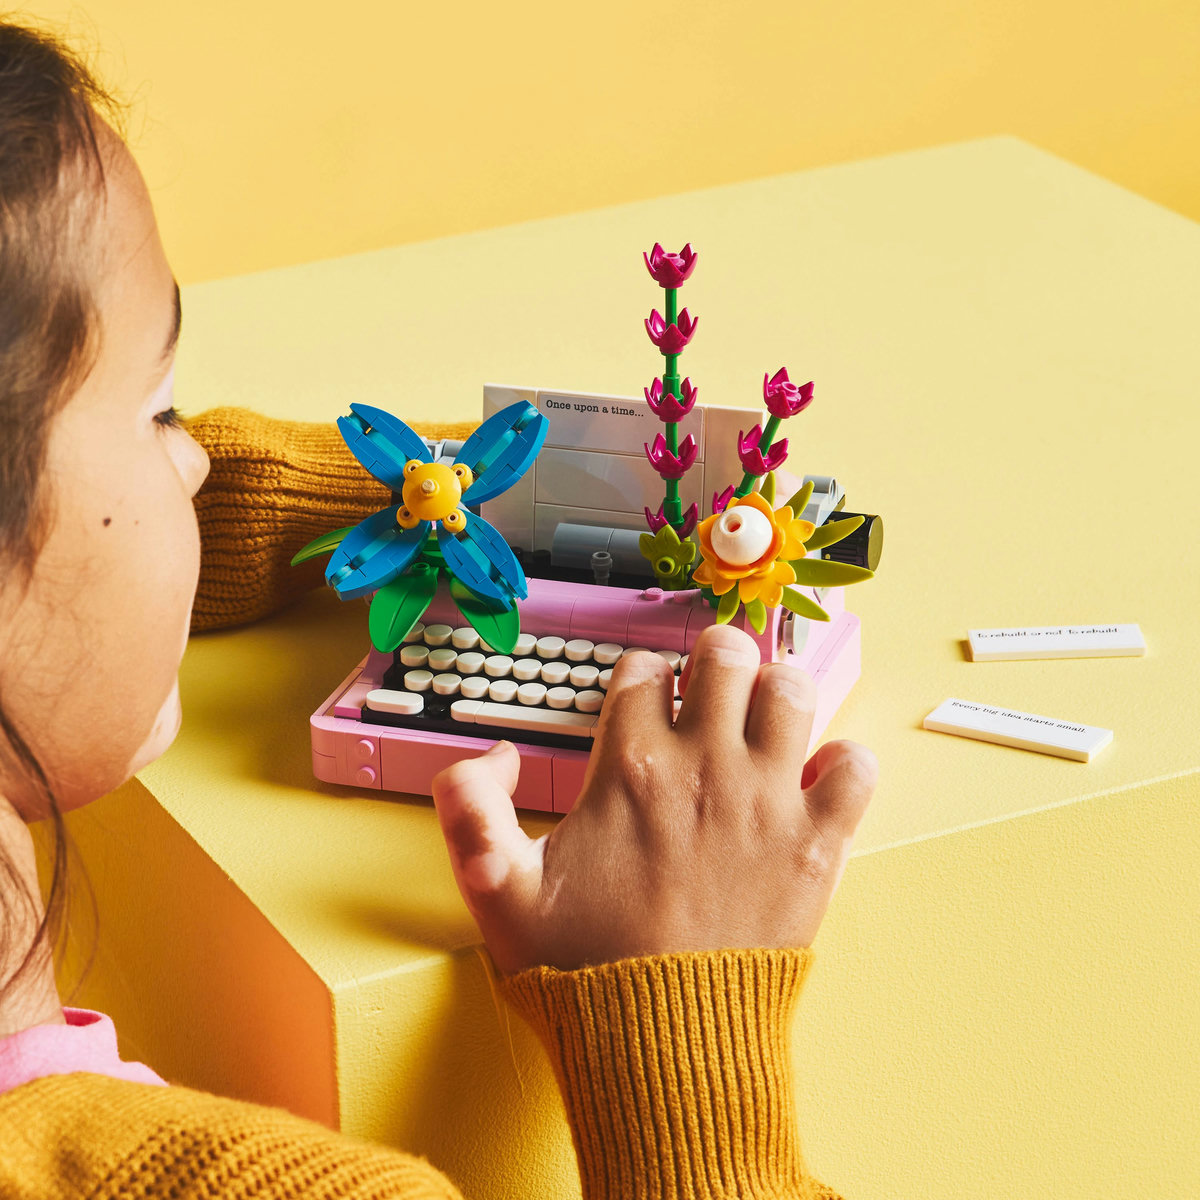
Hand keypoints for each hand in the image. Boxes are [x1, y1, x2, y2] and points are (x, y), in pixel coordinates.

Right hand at [431, 623, 876, 974]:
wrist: (663, 1044)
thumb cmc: (585, 968)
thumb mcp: (498, 891)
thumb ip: (468, 809)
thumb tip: (493, 759)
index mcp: (632, 766)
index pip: (643, 670)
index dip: (640, 677)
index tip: (644, 699)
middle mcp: (705, 767)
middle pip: (725, 656)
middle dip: (714, 661)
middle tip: (710, 689)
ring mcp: (768, 802)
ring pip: (791, 690)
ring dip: (777, 692)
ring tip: (763, 717)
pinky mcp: (817, 845)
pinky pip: (856, 769)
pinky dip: (843, 764)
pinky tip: (814, 779)